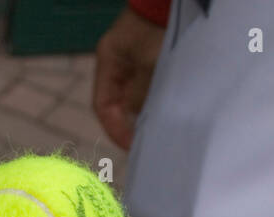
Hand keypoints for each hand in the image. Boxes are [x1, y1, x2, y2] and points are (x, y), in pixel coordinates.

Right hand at [92, 8, 164, 149]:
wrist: (170, 1)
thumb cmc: (158, 27)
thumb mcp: (149, 62)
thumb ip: (141, 93)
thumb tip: (138, 121)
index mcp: (108, 62)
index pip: (103, 106)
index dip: (114, 129)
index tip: (131, 145)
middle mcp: (118, 64)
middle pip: (118, 105)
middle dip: (130, 125)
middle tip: (146, 143)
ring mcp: (135, 62)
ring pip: (135, 98)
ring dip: (144, 114)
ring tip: (158, 131)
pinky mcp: (152, 61)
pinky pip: (149, 89)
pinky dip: (155, 102)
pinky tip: (167, 111)